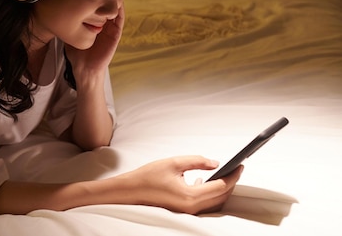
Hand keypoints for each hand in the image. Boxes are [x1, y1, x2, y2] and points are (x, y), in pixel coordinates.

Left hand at [65, 5, 124, 75]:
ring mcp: (111, 29)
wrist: (84, 69)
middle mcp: (104, 24)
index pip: (98, 5)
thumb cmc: (77, 54)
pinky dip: (120, 10)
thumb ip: (68, 22)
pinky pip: (119, 20)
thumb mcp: (70, 33)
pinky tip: (118, 1)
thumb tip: (57, 9)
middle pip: (108, 5)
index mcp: (94, 23)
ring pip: (116, 9)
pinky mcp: (115, 35)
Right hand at [120, 156, 242, 214]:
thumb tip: (215, 163)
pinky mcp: (184, 210)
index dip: (233, 175)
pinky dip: (211, 194)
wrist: (131, 190)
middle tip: (236, 169)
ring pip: (214, 202)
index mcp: (190, 195)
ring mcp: (188, 211)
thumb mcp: (174, 162)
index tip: (240, 166)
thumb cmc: (148, 176)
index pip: (220, 186)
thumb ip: (197, 161)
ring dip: (222, 189)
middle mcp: (191, 207)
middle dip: (231, 182)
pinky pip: (204, 204)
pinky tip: (205, 181)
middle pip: (220, 196)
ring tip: (226, 174)